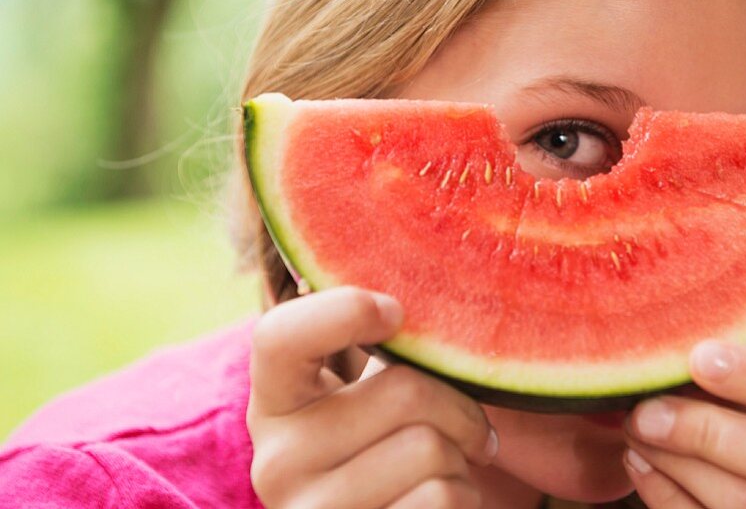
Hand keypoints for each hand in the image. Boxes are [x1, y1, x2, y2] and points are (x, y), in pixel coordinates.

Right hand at [246, 287, 498, 508]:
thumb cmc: (387, 446)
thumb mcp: (366, 393)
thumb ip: (379, 342)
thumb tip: (423, 268)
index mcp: (275, 401)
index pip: (280, 337)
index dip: (344, 311)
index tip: (396, 311)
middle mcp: (276, 460)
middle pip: (405, 392)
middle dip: (459, 405)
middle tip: (464, 424)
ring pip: (431, 449)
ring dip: (462, 458)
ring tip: (443, 469)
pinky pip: (443, 499)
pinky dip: (464, 496)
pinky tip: (437, 502)